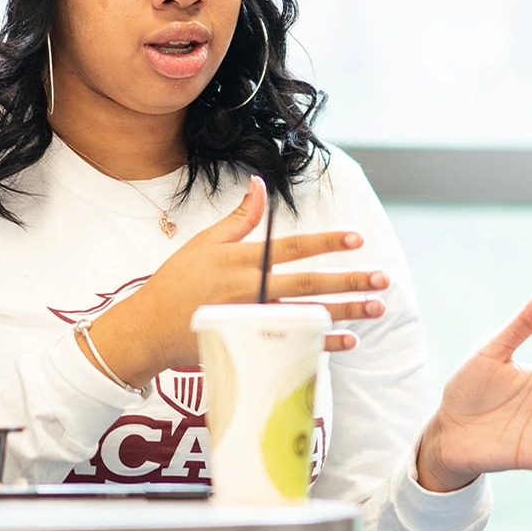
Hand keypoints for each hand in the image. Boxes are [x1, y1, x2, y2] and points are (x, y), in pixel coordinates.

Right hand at [84, 175, 389, 386]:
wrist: (149, 330)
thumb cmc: (176, 282)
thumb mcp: (204, 243)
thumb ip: (240, 218)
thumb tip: (260, 184)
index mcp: (240, 261)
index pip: (292, 247)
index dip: (326, 242)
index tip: (356, 238)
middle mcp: (250, 290)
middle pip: (309, 284)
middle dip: (349, 281)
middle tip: (382, 278)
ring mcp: (252, 321)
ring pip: (308, 316)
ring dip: (346, 312)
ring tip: (377, 308)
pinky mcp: (250, 345)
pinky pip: (294, 347)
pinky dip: (323, 344)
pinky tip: (350, 340)